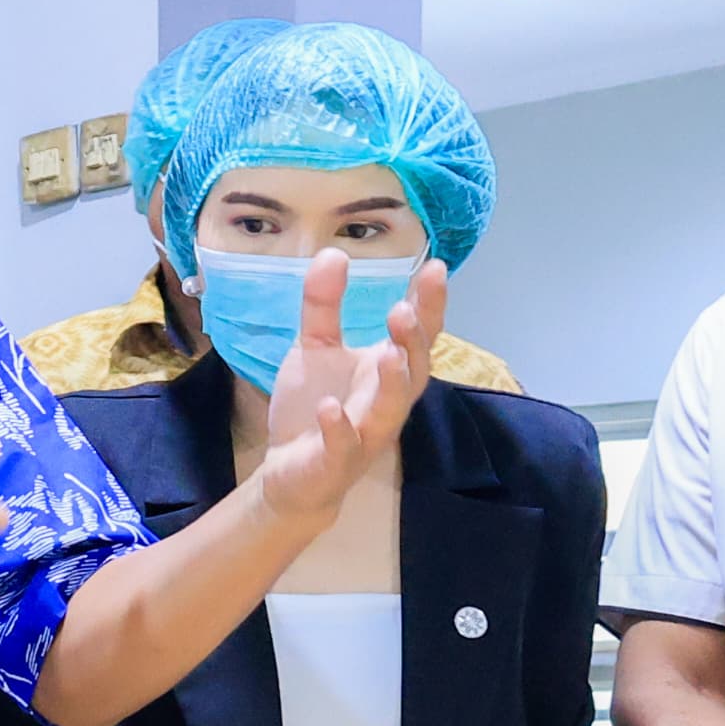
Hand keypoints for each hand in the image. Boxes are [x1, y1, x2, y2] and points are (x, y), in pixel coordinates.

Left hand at [255, 251, 444, 526]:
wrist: (290, 472)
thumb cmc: (315, 405)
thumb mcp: (315, 347)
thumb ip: (323, 305)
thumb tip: (333, 253)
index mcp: (387, 371)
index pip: (417, 335)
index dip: (429, 304)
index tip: (435, 267)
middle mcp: (387, 402)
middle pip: (414, 371)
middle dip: (413, 342)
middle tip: (402, 311)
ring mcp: (365, 434)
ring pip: (390, 410)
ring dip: (391, 383)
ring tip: (386, 354)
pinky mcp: (336, 462)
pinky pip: (343, 446)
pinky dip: (339, 428)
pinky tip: (330, 408)